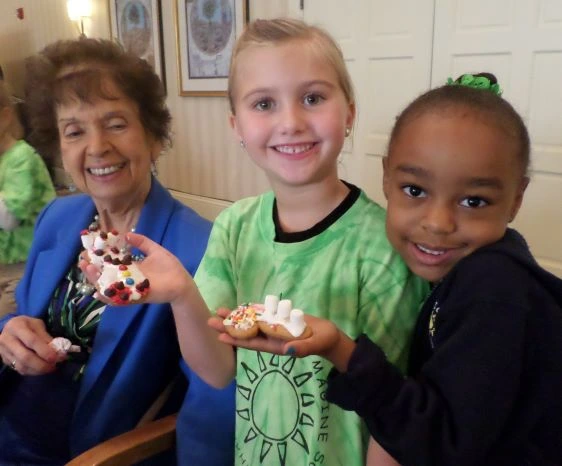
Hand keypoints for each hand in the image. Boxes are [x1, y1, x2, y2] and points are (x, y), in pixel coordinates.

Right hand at [0, 316, 62, 374]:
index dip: (45, 351)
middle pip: (25, 357)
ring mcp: (4, 351)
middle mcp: (7, 340)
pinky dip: (33, 371)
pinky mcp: (5, 360)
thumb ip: (45, 336)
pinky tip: (41, 370)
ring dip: (39, 370)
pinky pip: (19, 369)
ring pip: (22, 366)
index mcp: (16, 326)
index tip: (57, 357)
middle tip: (55, 365)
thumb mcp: (37, 324)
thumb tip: (58, 350)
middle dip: (42, 364)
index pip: (32, 341)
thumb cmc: (27, 325)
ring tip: (50, 368)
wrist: (10, 329)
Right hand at [80, 232, 194, 305]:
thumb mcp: (155, 250)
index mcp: (129, 267)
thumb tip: (126, 234)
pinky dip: (108, 298)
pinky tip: (98, 292)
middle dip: (91, 268)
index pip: (109, 262)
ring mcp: (129, 288)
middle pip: (103, 274)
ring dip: (95, 280)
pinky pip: (118, 300)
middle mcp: (126, 278)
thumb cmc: (170, 267)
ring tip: (88, 270)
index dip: (97, 257)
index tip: (87, 249)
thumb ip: (142, 242)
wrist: (182, 283)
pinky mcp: (134, 297)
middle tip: (82, 260)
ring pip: (107, 286)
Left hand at [208, 309, 341, 358]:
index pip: (251, 343)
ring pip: (251, 321)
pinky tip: (239, 305)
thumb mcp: (313, 345)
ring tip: (220, 309)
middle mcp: (271, 336)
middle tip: (211, 319)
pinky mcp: (280, 317)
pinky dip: (251, 309)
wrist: (328, 336)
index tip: (220, 336)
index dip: (235, 340)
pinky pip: (263, 313)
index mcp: (275, 345)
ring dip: (236, 316)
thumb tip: (289, 350)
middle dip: (229, 326)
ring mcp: (274, 326)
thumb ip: (302, 348)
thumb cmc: (321, 342)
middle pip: (246, 331)